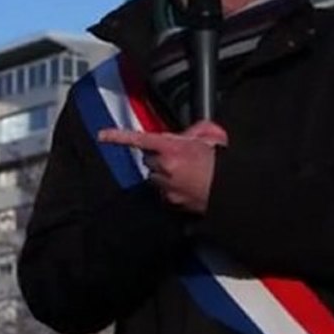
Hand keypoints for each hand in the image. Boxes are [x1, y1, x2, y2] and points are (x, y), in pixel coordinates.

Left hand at [98, 121, 227, 213]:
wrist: (231, 188)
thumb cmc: (221, 163)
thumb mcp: (211, 136)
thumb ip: (194, 131)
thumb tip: (184, 135)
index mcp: (172, 148)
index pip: (139, 139)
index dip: (118, 136)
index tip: (102, 135)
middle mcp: (165, 168)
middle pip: (148, 159)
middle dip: (158, 156)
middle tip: (178, 156)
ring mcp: (167, 187)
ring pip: (154, 177)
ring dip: (164, 173)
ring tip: (185, 172)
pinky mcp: (171, 201)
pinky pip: (163, 192)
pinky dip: (171, 188)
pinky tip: (187, 185)